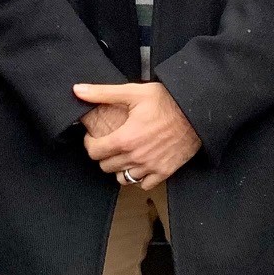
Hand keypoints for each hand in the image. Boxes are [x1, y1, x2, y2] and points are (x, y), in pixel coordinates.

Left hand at [73, 82, 200, 188]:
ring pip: (123, 178)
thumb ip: (103, 93)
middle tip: (109, 143)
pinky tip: (140, 164)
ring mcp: (151, 167)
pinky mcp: (165, 172)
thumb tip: (77, 90)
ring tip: (122, 155)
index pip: (95, 152)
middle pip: (106, 166)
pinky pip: (144, 184)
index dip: (90, 144)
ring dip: (119, 168)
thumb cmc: (166, 101)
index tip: (94, 137)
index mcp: (125, 139)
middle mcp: (136, 157)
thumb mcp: (133, 92)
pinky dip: (139, 177)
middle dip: (103, 155)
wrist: (196, 112)